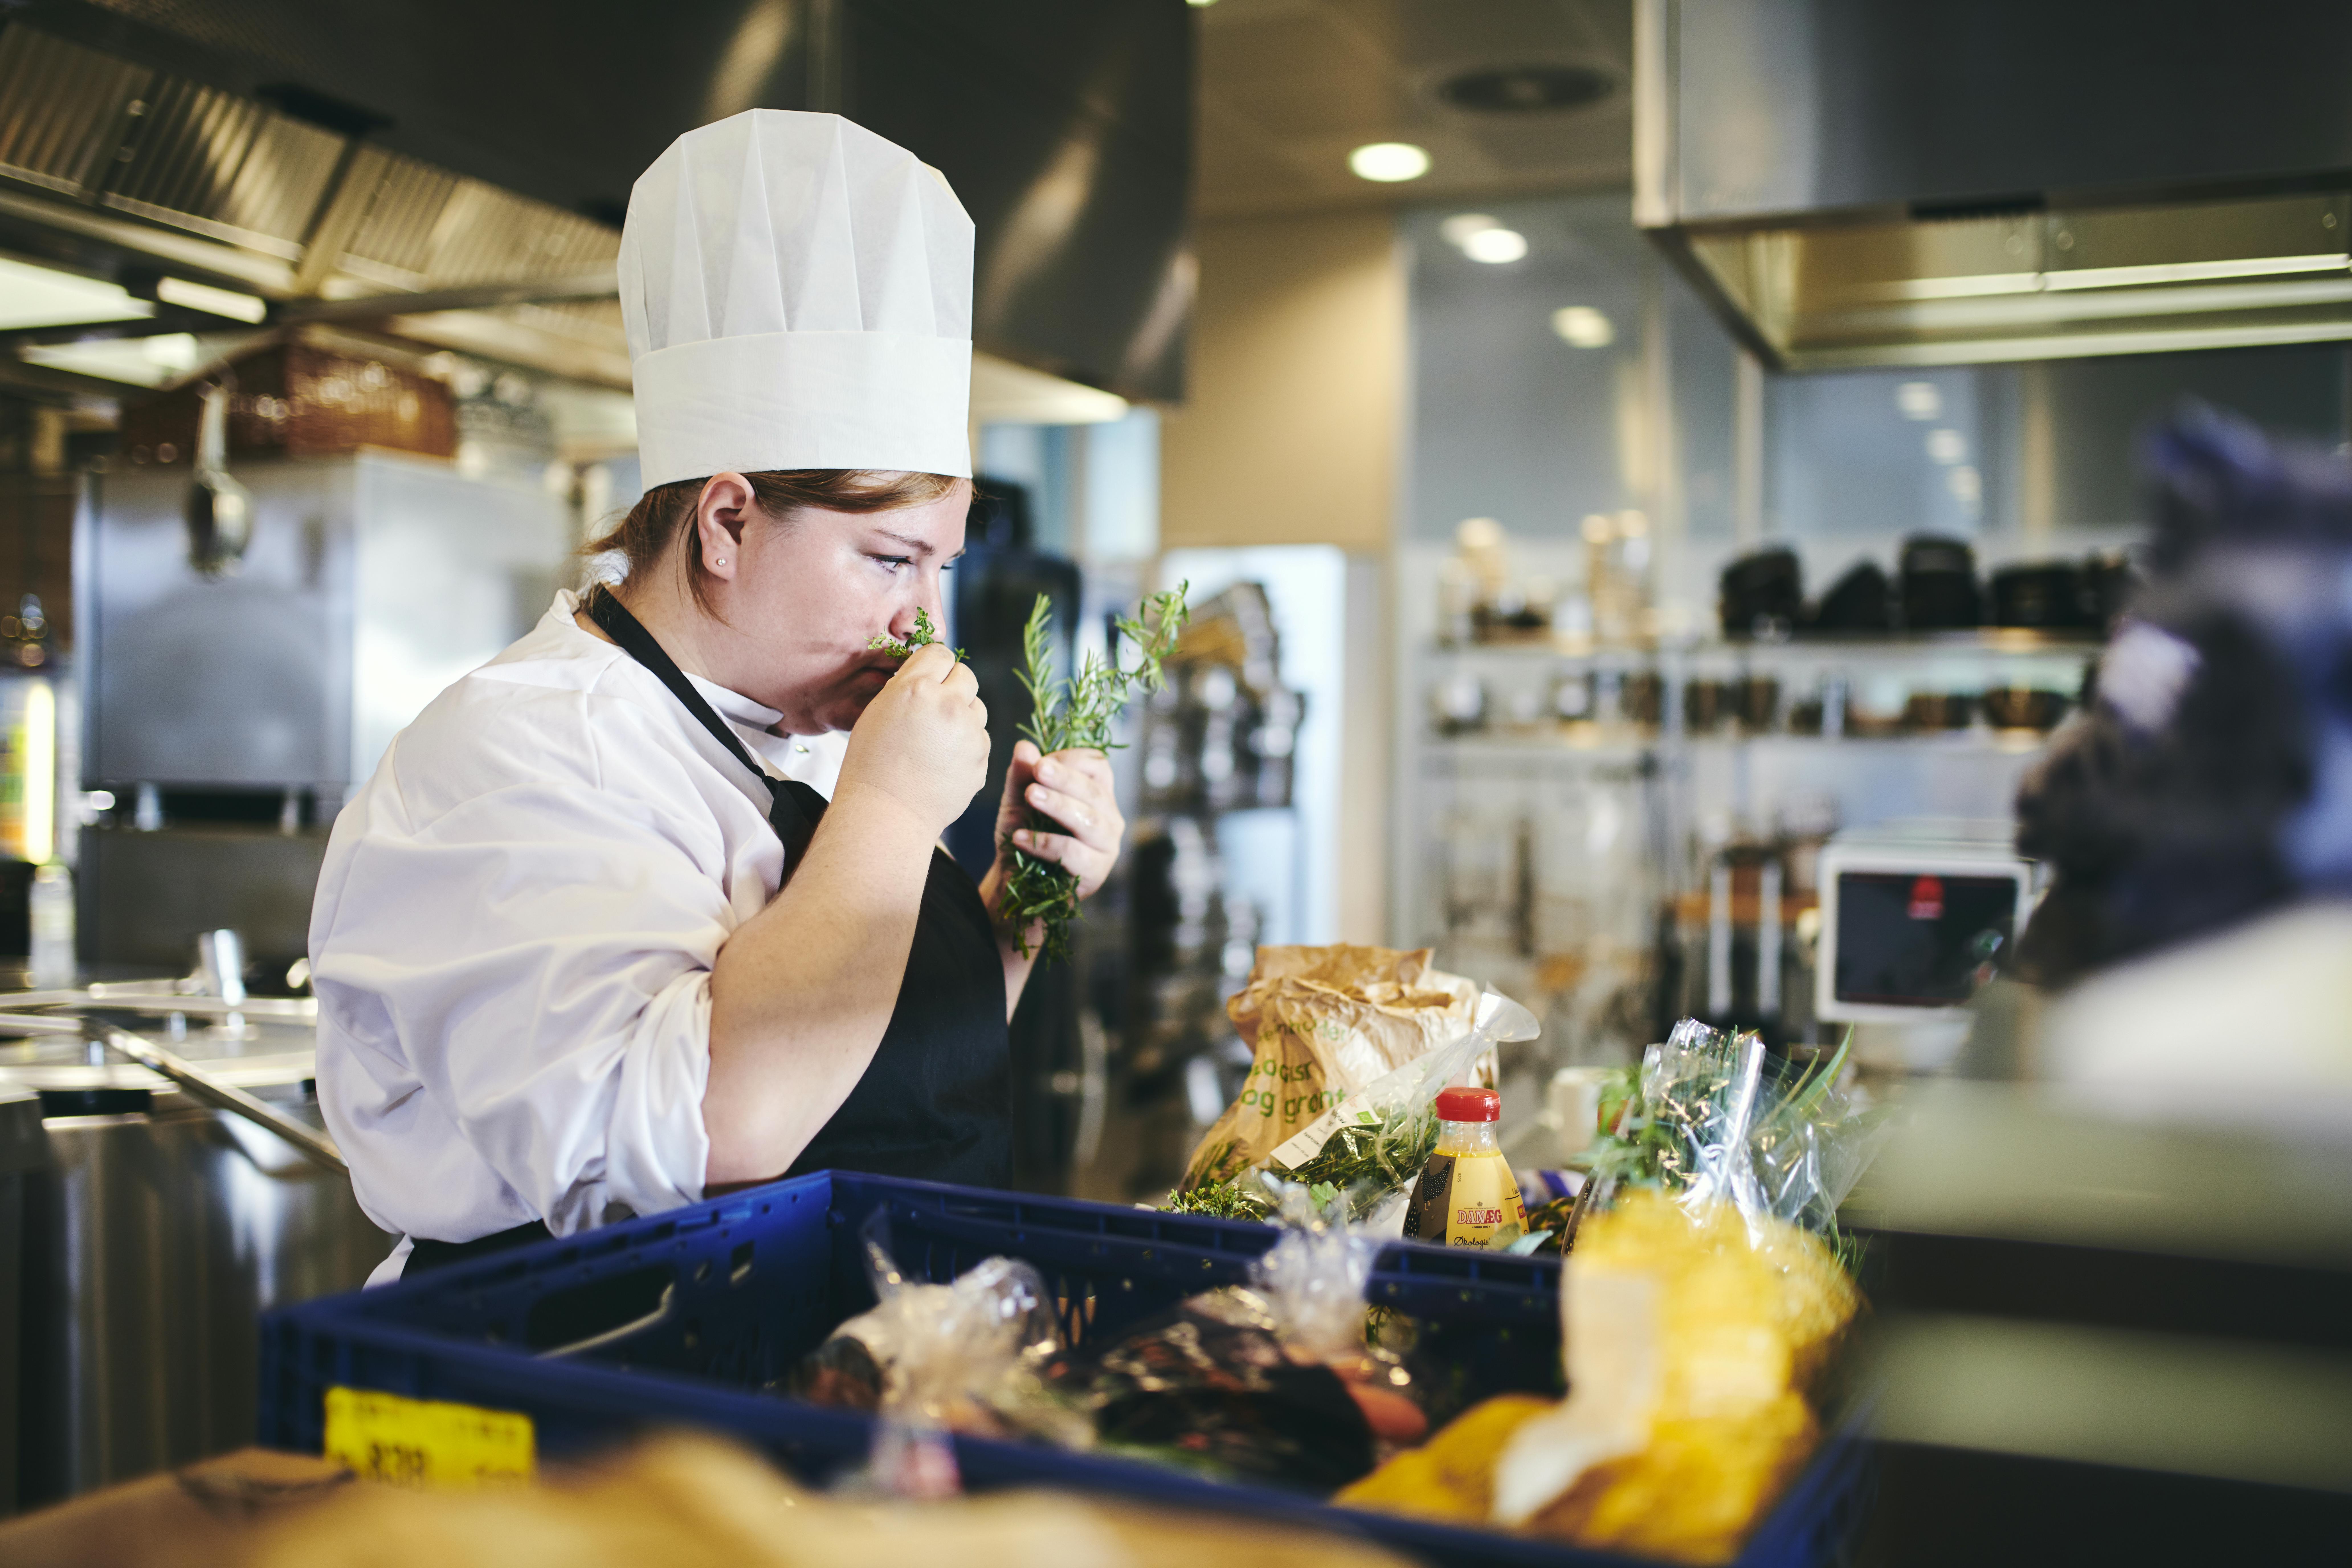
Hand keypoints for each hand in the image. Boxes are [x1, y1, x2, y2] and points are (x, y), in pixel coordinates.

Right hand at [834, 643, 987, 836]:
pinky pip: (980, 737)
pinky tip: (944, 761)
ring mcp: (969, 732)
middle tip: (934, 708)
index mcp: (915, 688)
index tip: (928, 677)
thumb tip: (927, 676)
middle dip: (952, 686)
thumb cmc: (871, 766)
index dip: (933, 665)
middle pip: (966, 675)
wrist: (886, 814)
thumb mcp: (877, 713)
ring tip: (937, 739)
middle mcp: (947, 704)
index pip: (939, 653)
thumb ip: (905, 688)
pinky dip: (967, 744)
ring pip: (977, 706)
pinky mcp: (981, 756)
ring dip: (962, 715)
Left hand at [994, 740, 1122, 900]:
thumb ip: (1021, 775)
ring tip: (1030, 796)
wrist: (1014, 882)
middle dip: (1065, 779)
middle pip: (1095, 791)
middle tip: (1037, 770)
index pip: (1098, 766)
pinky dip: (1045, 843)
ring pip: (1090, 821)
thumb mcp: (1017, 801)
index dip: (1070, 760)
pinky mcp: (1096, 873)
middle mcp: (1109, 818)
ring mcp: (1107, 847)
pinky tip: (1019, 838)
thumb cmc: (1023, 835)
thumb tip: (1024, 746)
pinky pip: (1074, 853)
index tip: (1039, 763)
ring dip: (1059, 806)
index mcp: (1097, 794)